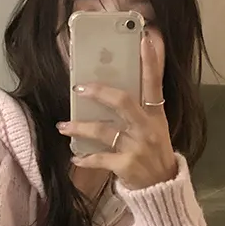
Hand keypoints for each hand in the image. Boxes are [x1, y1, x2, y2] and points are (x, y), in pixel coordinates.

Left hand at [71, 14, 174, 201]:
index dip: (151, 61)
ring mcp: (136, 147)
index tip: (145, 38)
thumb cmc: (154, 150)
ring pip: (103, 131)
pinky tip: (75, 157)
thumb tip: (114, 85)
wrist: (162, 187)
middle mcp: (147, 127)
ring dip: (79, 128)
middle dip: (99, 92)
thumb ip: (140, 107)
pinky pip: (99, 158)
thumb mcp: (155, 126)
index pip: (154, 82)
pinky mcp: (126, 166)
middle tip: (79, 87)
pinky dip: (85, 158)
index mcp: (156, 114)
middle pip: (122, 102)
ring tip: (62, 126)